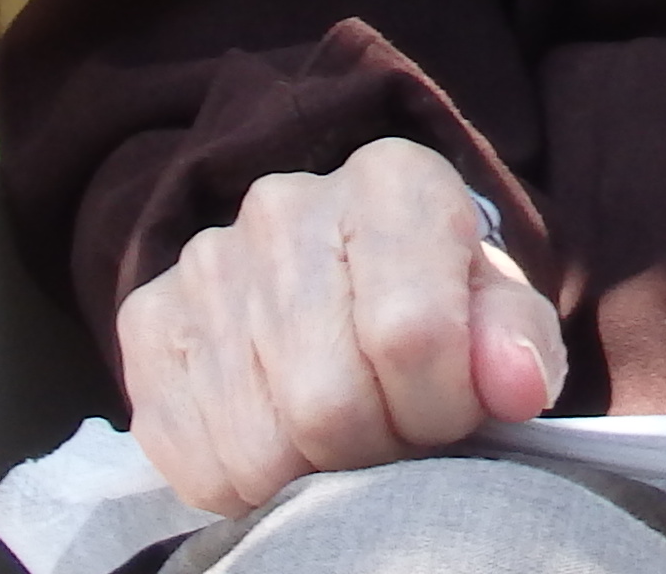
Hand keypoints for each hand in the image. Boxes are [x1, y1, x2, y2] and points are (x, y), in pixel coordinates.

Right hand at [114, 136, 565, 515]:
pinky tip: (279, 438)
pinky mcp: (149, 322)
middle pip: (328, 401)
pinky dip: (243, 484)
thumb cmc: (434, 301)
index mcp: (389, 181)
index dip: (441, 405)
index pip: (412, 334)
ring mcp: (206, 262)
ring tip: (340, 435)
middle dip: (377, 447)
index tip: (451, 411)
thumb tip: (517, 384)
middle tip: (394, 433)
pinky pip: (192, 458)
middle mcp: (284, 206)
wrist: (345, 277)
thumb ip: (517, 342)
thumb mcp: (496, 311)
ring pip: (260, 445)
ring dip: (311, 473)